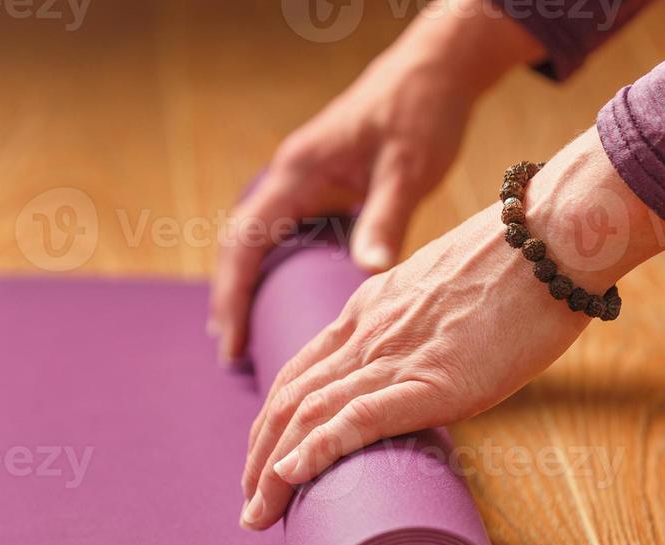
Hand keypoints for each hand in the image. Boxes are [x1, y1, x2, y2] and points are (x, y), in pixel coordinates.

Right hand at [207, 0, 543, 361]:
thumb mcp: (407, 168)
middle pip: (239, 246)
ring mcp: (300, 181)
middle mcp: (288, 177)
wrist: (434, 69)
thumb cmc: (421, 112)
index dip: (233, 296)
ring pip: (256, 240)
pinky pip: (282, 234)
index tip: (233, 343)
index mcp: (297, 173)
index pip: (244, 242)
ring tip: (245, 337)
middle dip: (230, 299)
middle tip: (232, 355)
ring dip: (246, 286)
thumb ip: (385, 219)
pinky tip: (281, 301)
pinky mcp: (319, 186)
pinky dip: (271, 270)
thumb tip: (368, 273)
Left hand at [239, 126, 664, 530]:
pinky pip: (357, 417)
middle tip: (250, 505)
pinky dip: (316, 449)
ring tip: (257, 515)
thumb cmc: (521, 263)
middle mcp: (365, 333)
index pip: (300, 374)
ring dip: (272, 471)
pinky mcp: (429, 380)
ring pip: (307, 414)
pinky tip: (290, 477)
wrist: (555, 233)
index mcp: (367, 311)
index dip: (274, 423)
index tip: (266, 461)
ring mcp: (393, 356)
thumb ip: (420, 331)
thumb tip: (429, 369)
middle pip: (288, 400)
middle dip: (260, 457)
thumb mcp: (447, 296)